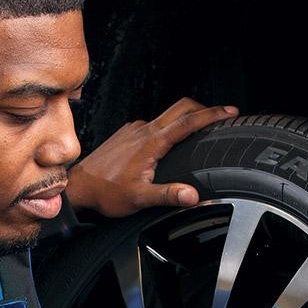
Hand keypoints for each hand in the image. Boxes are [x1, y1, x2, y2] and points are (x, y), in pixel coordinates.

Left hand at [66, 98, 237, 217]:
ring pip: (167, 116)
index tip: (229, 112)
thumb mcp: (140, 198)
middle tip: (222, 116)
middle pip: (181, 108)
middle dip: (204, 110)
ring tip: (200, 131)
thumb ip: (169, 195)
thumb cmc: (106, 192)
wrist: (78, 187)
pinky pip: (155, 124)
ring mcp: (134, 129)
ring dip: (186, 119)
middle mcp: (142, 130)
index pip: (188, 121)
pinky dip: (169, 128)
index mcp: (150, 142)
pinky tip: (171, 143)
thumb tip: (194, 195)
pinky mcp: (128, 133)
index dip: (212, 115)